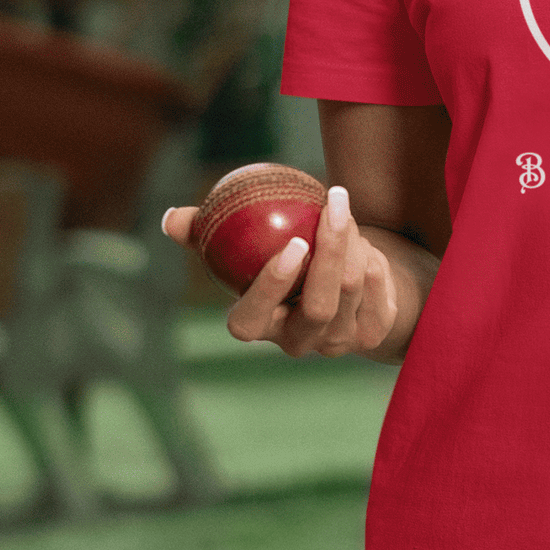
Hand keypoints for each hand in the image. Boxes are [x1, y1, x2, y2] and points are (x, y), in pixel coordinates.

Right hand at [161, 185, 399, 355]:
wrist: (338, 283)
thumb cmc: (275, 256)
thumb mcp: (240, 245)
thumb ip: (205, 232)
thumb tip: (172, 219)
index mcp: (258, 327)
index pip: (250, 322)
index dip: (271, 288)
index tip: (293, 243)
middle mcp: (298, 343)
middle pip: (318, 307)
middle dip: (330, 252)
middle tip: (331, 206)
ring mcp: (338, 344)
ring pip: (350, 289)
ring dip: (351, 242)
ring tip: (341, 206)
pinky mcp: (372, 333)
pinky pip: (377, 287)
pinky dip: (372, 255)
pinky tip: (363, 235)